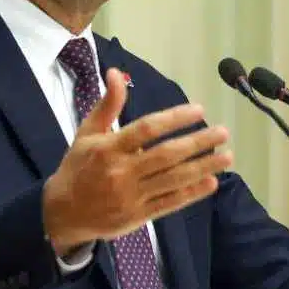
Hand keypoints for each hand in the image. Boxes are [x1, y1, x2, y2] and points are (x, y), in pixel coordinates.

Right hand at [42, 67, 230, 253]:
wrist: (61, 214)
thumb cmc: (78, 167)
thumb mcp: (87, 133)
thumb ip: (107, 104)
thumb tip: (115, 72)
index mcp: (108, 148)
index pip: (146, 129)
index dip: (174, 118)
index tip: (199, 109)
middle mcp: (121, 172)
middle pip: (166, 155)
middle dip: (198, 142)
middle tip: (223, 132)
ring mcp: (131, 196)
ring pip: (173, 180)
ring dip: (203, 167)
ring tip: (227, 155)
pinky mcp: (138, 217)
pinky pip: (170, 203)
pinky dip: (192, 193)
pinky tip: (212, 182)